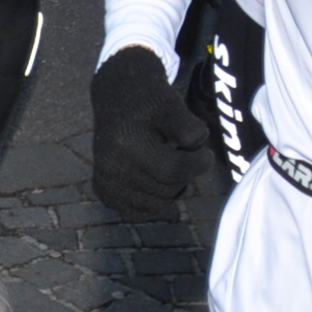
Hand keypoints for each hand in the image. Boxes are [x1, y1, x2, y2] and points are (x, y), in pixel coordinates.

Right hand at [90, 46, 210, 218]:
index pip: (174, 169)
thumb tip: (199, 150)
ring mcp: (106, 183)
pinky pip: (139, 212)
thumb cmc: (148, 102)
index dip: (199, 163)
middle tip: (184, 154)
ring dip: (171, 189)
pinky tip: (156, 179)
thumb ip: (189, 127)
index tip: (206, 154)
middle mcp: (112, 167)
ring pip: (156, 205)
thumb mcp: (173, 104)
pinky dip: (153, 201)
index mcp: (126, 143)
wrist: (117, 99)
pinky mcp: (104, 193)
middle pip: (167, 189)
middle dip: (185, 174)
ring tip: (169, 164)